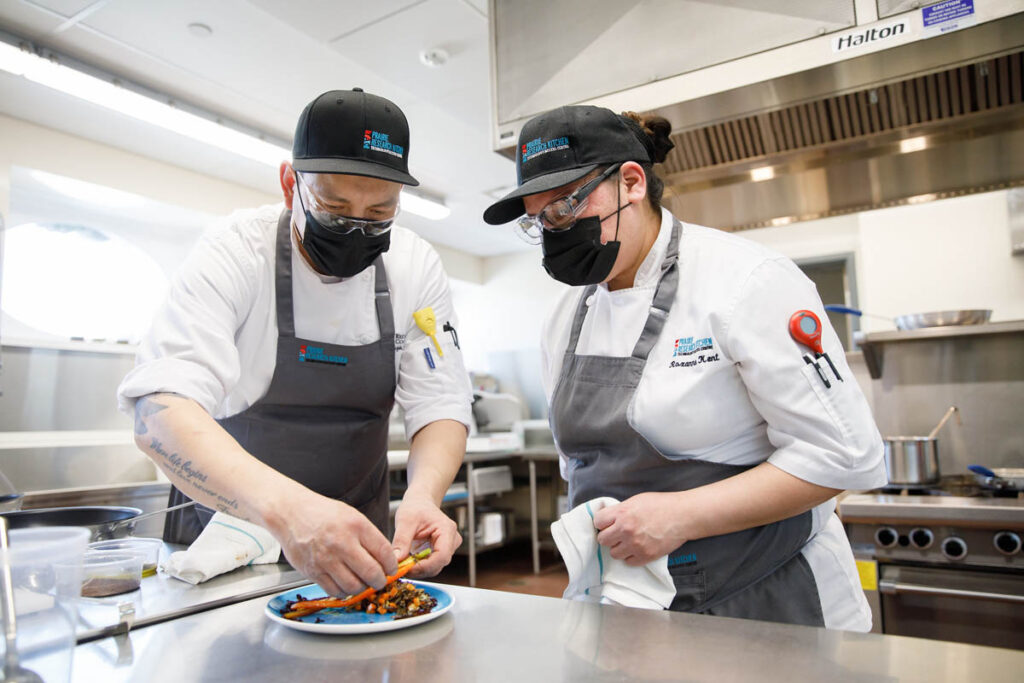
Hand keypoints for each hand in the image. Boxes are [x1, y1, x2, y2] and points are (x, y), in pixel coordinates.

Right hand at [273, 491, 396, 596]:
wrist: (291, 513)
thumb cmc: (322, 513)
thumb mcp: (352, 516)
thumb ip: (369, 536)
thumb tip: (385, 558)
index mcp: (356, 526)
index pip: (384, 552)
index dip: (392, 565)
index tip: (392, 569)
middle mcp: (342, 543)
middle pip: (371, 572)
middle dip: (380, 581)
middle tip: (380, 580)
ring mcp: (326, 559)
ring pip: (353, 586)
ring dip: (362, 588)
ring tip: (363, 583)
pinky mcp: (313, 571)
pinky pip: (334, 590)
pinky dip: (344, 591)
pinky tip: (346, 584)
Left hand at [392, 494, 460, 577]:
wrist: (419, 503)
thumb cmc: (415, 507)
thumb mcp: (405, 520)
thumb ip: (401, 540)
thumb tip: (397, 560)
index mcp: (447, 530)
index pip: (442, 556)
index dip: (425, 566)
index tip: (407, 568)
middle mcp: (451, 541)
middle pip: (438, 564)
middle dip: (419, 569)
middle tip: (400, 568)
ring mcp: (447, 548)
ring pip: (434, 567)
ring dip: (418, 569)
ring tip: (402, 564)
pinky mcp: (440, 552)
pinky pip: (430, 565)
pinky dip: (418, 566)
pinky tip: (407, 562)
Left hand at [593, 492, 689, 565]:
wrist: (683, 516)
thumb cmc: (662, 505)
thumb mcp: (636, 501)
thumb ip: (621, 510)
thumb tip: (609, 519)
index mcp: (622, 513)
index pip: (598, 522)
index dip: (602, 522)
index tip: (607, 523)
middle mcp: (626, 530)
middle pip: (602, 540)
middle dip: (608, 536)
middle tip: (617, 534)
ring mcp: (635, 544)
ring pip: (614, 553)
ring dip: (619, 548)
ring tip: (629, 542)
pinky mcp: (646, 556)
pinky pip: (628, 562)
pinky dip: (631, 557)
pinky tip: (637, 548)